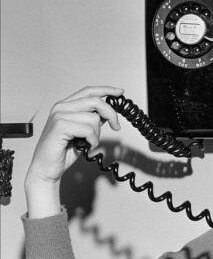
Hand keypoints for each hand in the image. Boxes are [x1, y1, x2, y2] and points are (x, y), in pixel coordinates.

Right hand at [25, 86, 122, 217]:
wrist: (47, 168)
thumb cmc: (62, 151)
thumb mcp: (82, 132)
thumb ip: (91, 120)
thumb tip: (107, 113)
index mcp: (66, 106)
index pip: (88, 91)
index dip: (106, 90)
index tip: (120, 92)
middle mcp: (61, 107)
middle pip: (95, 101)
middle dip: (111, 114)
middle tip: (116, 127)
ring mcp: (59, 116)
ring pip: (93, 118)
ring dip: (97, 134)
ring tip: (88, 142)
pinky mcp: (60, 127)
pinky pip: (88, 130)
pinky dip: (92, 141)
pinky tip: (85, 146)